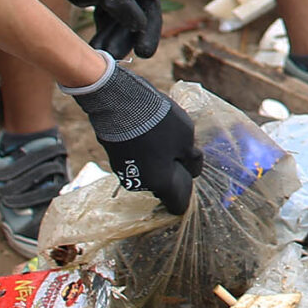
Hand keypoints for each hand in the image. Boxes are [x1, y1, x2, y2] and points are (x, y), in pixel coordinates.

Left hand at [0, 0, 162, 59]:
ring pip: (116, 18)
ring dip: (111, 37)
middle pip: (133, 13)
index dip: (150, 28)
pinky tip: (94, 47)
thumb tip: (139, 24)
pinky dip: (100, 31)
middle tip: (115, 58)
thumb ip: (118, 2)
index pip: (149, 2)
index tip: (145, 52)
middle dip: (125, 37)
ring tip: (101, 55)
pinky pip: (102, 17)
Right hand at [71, 60, 201, 214]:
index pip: (177, 204)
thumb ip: (192, 159)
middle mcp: (141, 183)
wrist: (121, 103)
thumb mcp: (186, 138)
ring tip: (162, 133)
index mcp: (161, 184)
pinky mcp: (114, 156)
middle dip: (173, 171)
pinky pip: (136, 159)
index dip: (187, 194)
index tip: (190, 178)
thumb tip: (193, 169)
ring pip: (149, 170)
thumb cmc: (159, 123)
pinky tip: (147, 130)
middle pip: (163, 184)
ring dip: (157, 159)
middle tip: (179, 148)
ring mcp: (124, 171)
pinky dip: (143, 150)